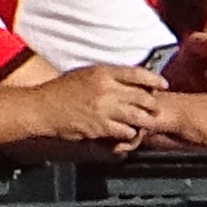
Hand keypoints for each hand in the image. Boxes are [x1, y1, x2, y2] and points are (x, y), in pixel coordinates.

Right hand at [27, 62, 169, 145]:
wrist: (43, 107)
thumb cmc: (61, 90)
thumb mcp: (84, 74)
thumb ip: (105, 76)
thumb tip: (124, 78)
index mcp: (103, 72)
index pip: (137, 73)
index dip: (154, 79)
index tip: (162, 84)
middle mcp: (107, 89)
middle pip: (143, 96)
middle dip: (152, 104)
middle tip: (154, 109)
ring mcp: (105, 108)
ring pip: (138, 116)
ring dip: (144, 121)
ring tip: (144, 123)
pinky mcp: (101, 126)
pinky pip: (126, 131)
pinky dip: (130, 134)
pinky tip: (128, 134)